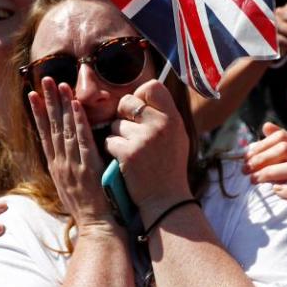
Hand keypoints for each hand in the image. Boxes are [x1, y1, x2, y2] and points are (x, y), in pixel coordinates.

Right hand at [29, 78, 113, 228]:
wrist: (94, 227)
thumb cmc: (86, 209)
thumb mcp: (69, 187)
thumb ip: (66, 168)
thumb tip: (65, 154)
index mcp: (55, 167)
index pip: (44, 134)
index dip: (38, 113)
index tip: (32, 94)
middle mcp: (60, 163)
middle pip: (52, 126)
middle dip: (47, 101)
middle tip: (43, 79)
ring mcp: (72, 164)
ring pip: (65, 129)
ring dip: (62, 104)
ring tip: (58, 84)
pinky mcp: (87, 167)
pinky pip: (82, 139)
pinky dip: (79, 121)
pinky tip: (75, 105)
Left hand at [106, 80, 191, 216]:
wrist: (166, 199)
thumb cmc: (169, 167)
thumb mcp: (177, 136)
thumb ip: (163, 115)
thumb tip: (145, 92)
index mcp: (173, 118)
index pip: (153, 86)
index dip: (141, 95)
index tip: (139, 109)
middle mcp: (160, 125)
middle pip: (127, 101)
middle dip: (123, 115)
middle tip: (131, 132)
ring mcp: (144, 139)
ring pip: (115, 123)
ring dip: (117, 136)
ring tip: (132, 151)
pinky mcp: (128, 153)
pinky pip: (109, 139)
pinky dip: (112, 149)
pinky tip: (124, 160)